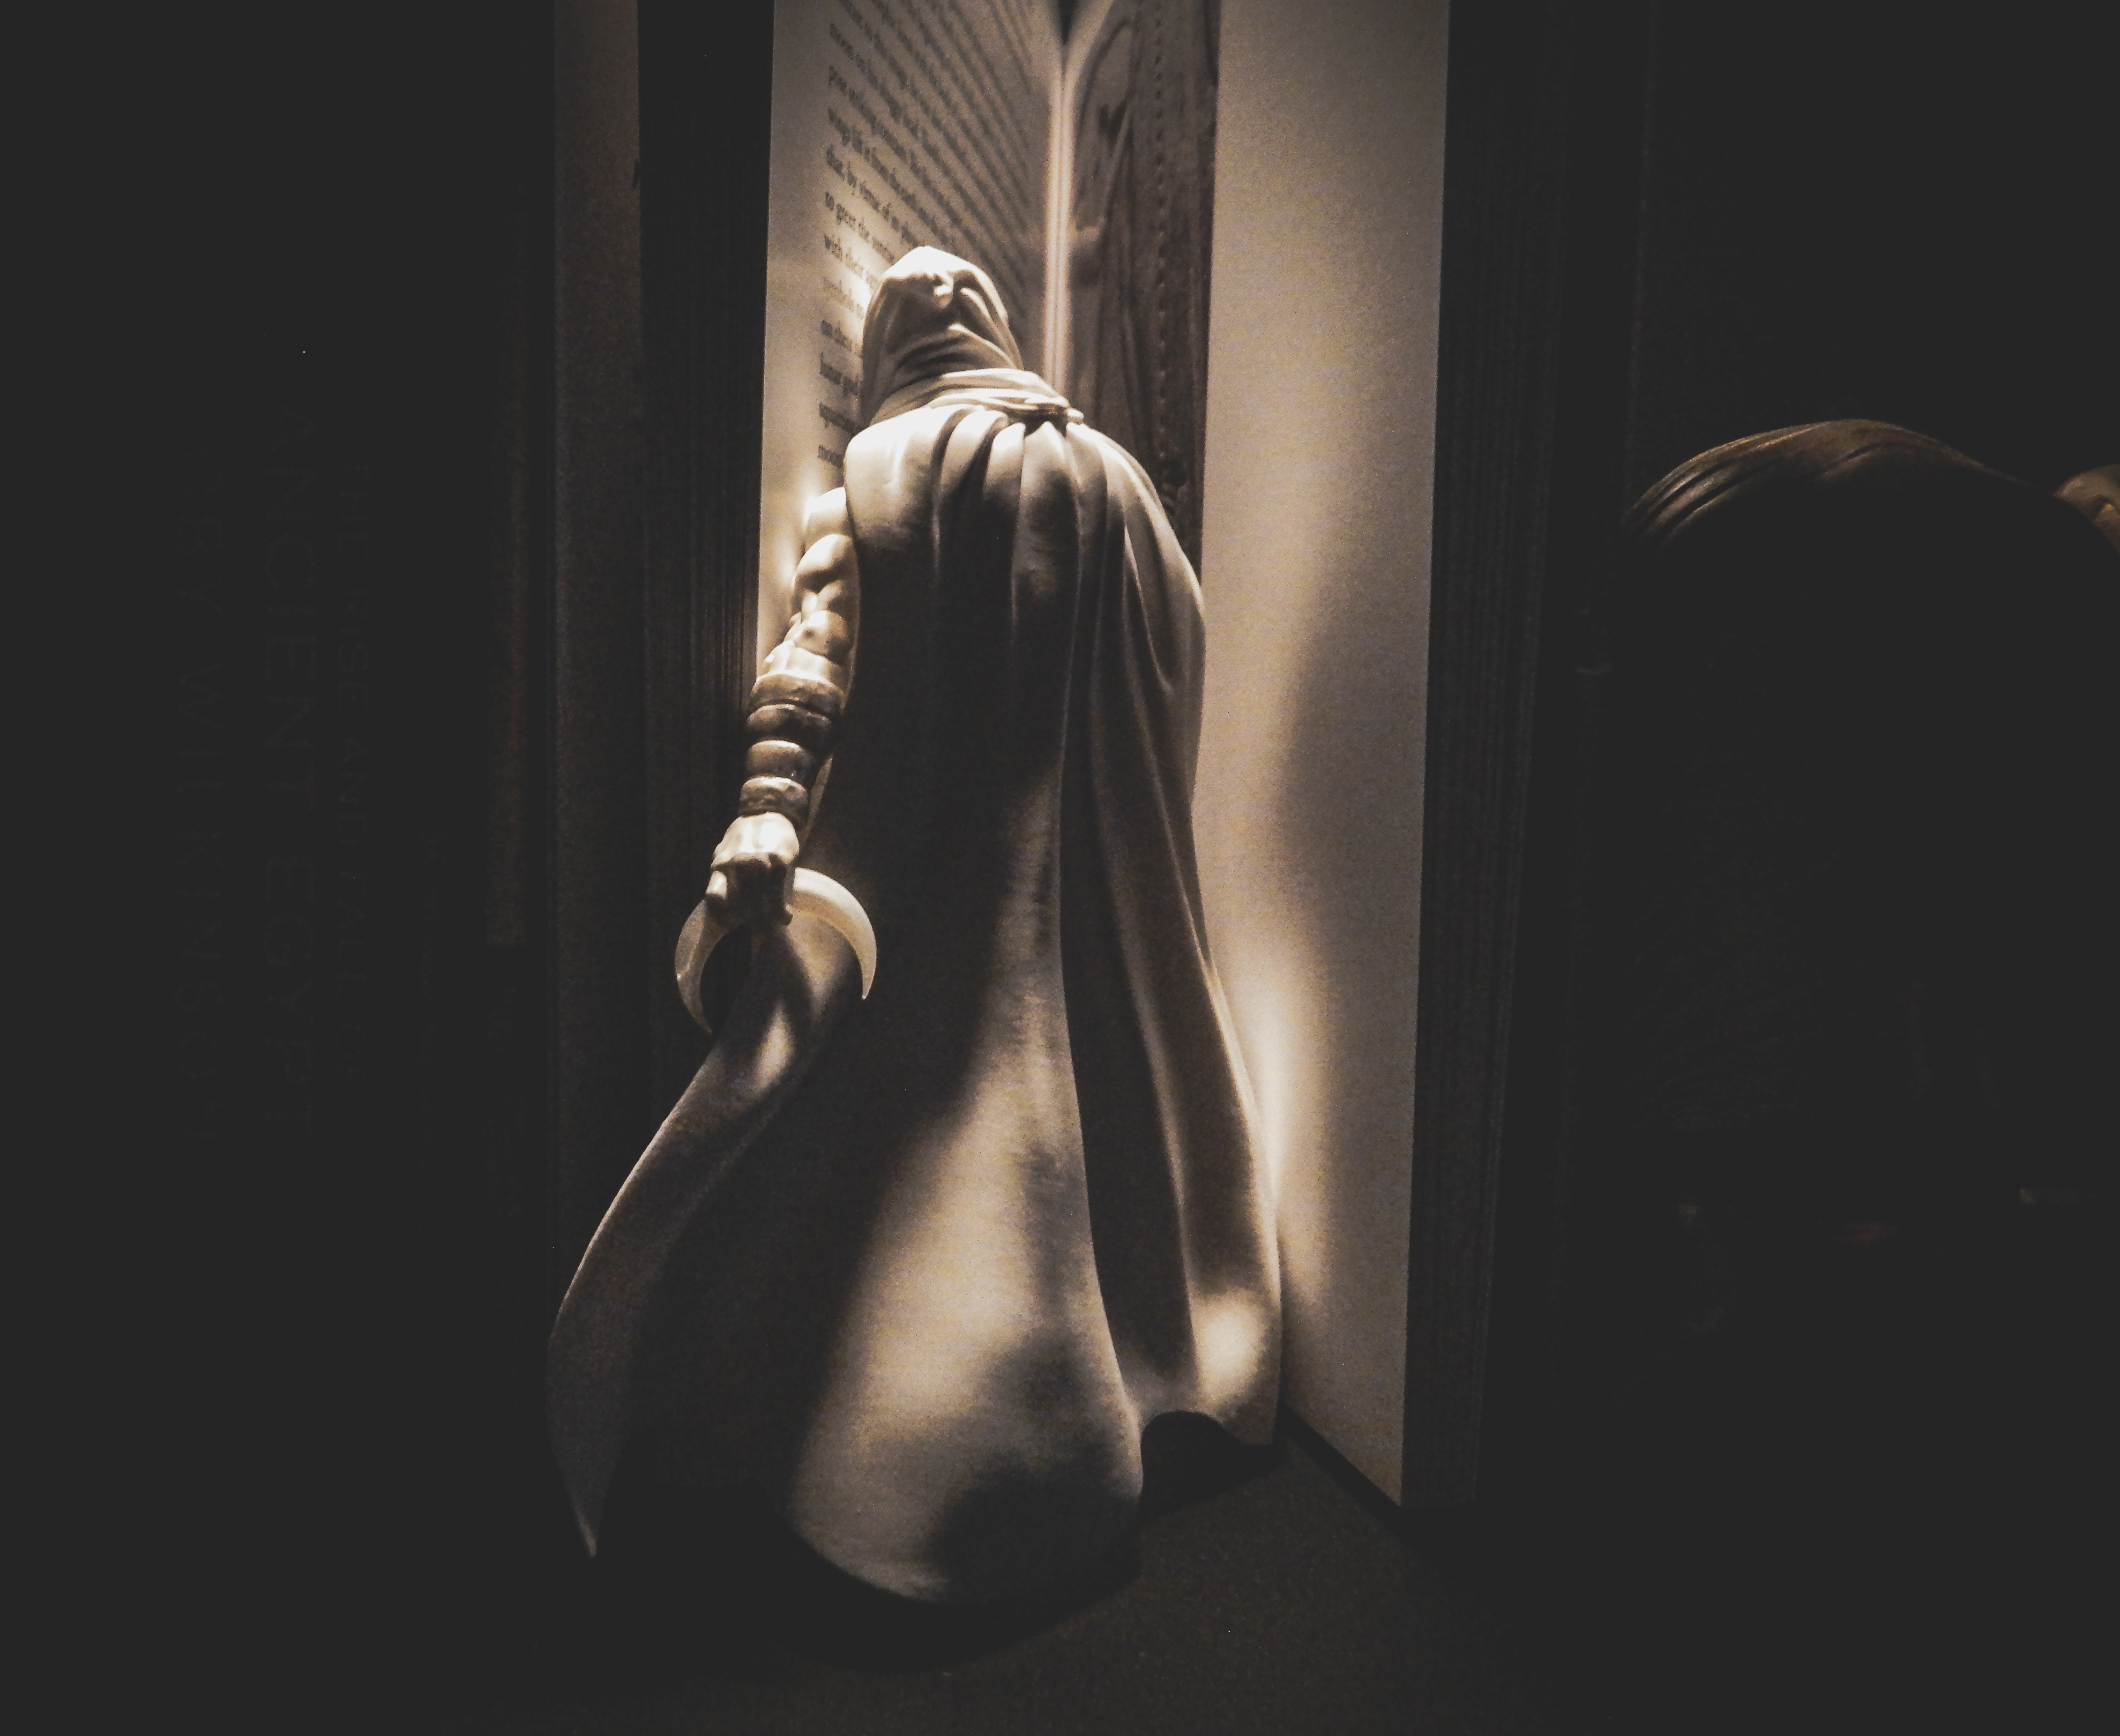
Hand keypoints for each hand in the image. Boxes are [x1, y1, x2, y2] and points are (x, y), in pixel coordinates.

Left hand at [704, 812, 799, 928]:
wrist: (766, 814)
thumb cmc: (744, 840)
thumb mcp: (726, 857)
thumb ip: (725, 879)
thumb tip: (723, 911)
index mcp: (720, 866)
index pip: (714, 897)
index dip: (722, 915)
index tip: (732, 925)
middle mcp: (736, 865)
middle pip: (741, 907)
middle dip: (749, 924)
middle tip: (757, 934)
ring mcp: (758, 863)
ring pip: (761, 906)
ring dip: (768, 922)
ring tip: (772, 927)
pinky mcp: (779, 862)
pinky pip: (779, 896)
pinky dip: (782, 912)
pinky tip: (785, 917)